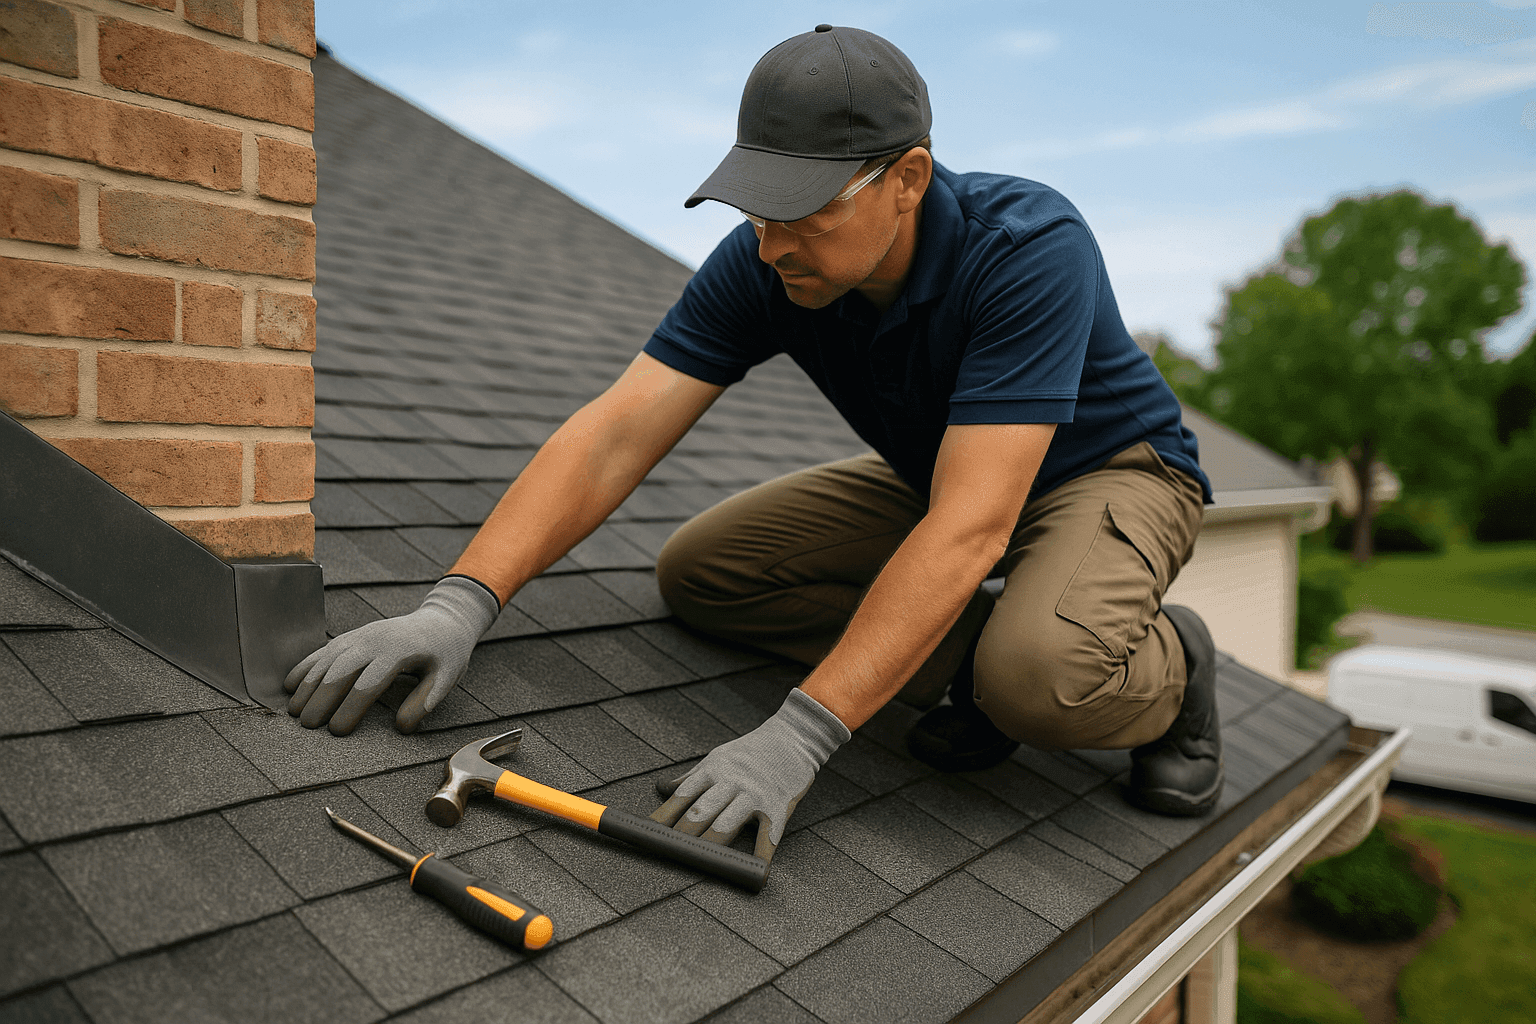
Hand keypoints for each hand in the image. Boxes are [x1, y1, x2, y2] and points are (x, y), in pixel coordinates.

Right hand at [284, 576, 499, 735]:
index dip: (350, 708)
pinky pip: (325, 650)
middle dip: (321, 699)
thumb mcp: (446, 677)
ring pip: (327, 659)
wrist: (443, 620)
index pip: (368, 684)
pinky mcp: (353, 635)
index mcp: (398, 651)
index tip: (338, 732)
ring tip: (293, 712)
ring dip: (308, 684)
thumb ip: (426, 701)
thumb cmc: (446, 653)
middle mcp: (374, 640)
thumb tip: (402, 727)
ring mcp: (361, 635)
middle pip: (340, 671)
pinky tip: (289, 684)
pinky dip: (306, 666)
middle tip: (307, 727)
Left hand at [650, 688, 850, 862]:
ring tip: (698, 865)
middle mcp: (731, 781)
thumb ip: (690, 777)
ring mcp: (754, 795)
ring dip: (710, 847)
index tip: (647, 835)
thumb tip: (660, 788)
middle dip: (680, 837)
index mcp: (713, 769)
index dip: (662, 817)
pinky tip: (755, 873)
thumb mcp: (718, 757)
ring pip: (725, 825)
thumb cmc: (752, 750)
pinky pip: (767, 835)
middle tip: (667, 855)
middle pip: (699, 813)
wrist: (794, 737)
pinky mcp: (777, 806)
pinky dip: (761, 856)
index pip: (682, 796)